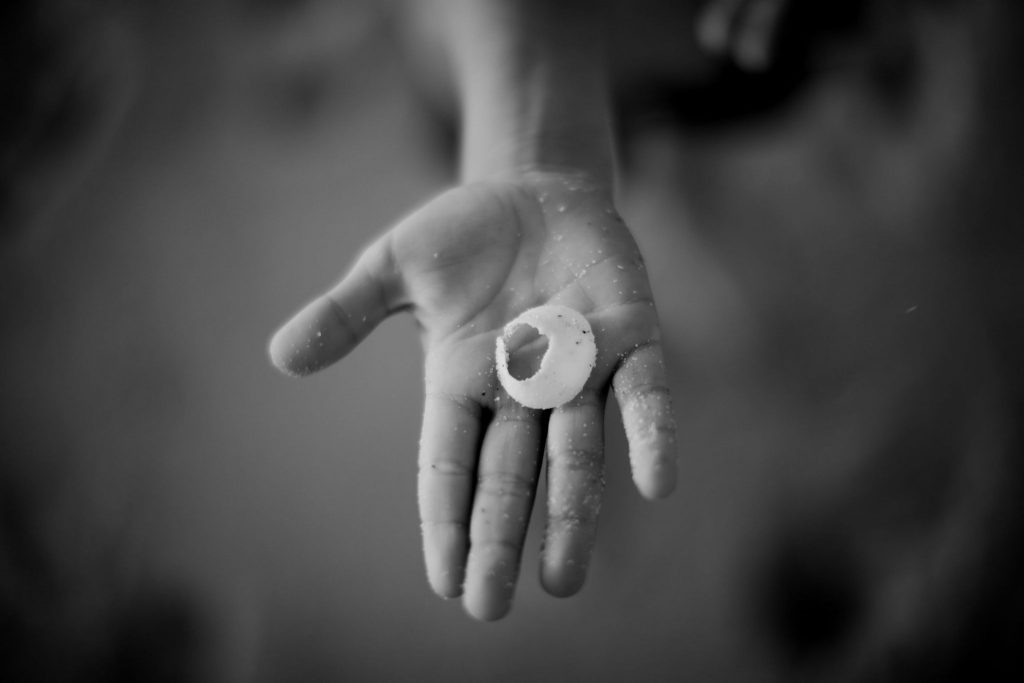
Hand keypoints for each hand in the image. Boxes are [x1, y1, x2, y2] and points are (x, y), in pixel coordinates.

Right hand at [269, 170, 676, 619]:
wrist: (535, 189)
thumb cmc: (461, 235)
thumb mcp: (392, 266)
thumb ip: (347, 312)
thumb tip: (279, 357)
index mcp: (461, 379)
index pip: (449, 462)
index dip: (445, 520)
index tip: (445, 582)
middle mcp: (521, 388)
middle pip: (508, 474)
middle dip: (499, 537)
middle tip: (490, 608)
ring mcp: (579, 366)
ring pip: (576, 453)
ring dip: (571, 514)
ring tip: (562, 579)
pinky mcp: (629, 336)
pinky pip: (644, 394)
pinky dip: (650, 436)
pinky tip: (657, 483)